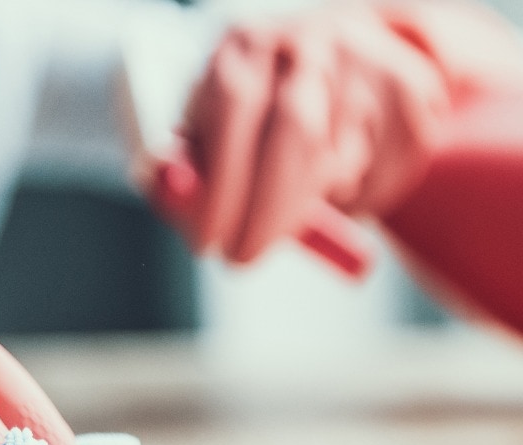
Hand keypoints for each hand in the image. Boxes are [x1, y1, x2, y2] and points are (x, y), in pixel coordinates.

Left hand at [153, 0, 522, 263]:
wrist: (337, 52)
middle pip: (297, 133)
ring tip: (288, 202)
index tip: (208, 242)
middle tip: (243, 258)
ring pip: (342, 164)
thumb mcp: (206, 127)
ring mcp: (366, 65)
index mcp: (246, 45)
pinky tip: (337, 185)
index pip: (235, 107)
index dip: (222, 184)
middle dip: (268, 212)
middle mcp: (308, 45)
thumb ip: (184, 166)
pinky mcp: (412, 93)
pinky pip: (384, 175)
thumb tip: (173, 195)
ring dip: (310, 205)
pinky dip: (356, 201)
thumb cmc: (251, 108)